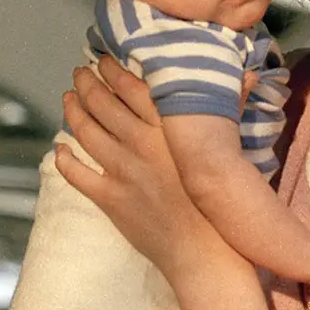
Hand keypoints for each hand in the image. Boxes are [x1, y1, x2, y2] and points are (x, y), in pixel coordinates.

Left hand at [57, 57, 216, 270]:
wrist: (206, 250)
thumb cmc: (222, 200)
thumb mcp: (228, 148)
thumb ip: (230, 107)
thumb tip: (249, 74)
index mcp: (167, 127)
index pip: (129, 86)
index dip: (110, 69)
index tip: (102, 59)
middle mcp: (140, 143)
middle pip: (101, 103)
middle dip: (86, 83)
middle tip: (80, 73)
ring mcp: (122, 171)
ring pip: (85, 132)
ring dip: (72, 111)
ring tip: (68, 99)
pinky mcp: (110, 198)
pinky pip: (76, 174)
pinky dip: (64, 159)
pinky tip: (60, 148)